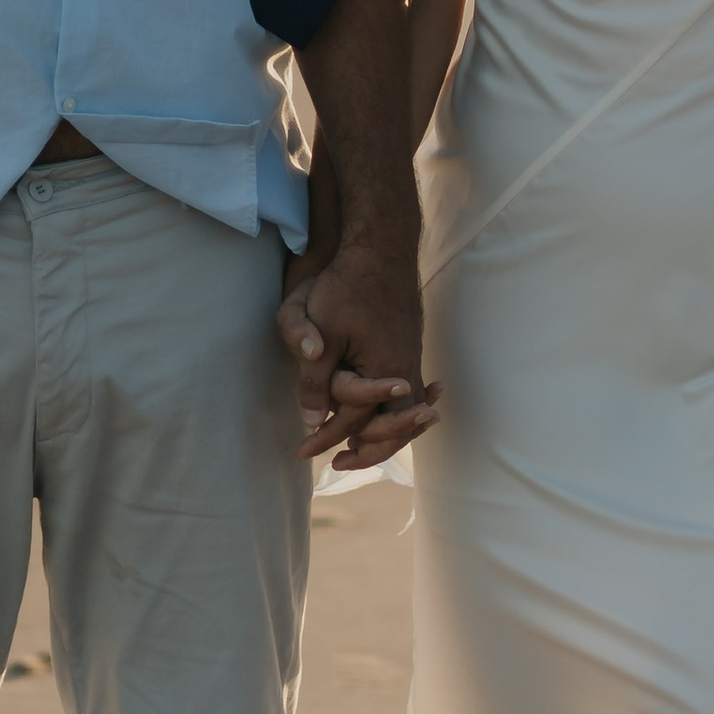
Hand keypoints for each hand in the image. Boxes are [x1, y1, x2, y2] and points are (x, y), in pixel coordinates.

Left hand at [278, 239, 438, 469]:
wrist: (382, 250)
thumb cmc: (347, 288)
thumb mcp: (321, 332)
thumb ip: (314, 379)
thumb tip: (309, 420)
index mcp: (384, 374)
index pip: (352, 422)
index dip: (324, 440)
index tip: (301, 452)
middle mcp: (405, 373)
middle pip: (391, 430)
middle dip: (364, 451)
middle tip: (337, 464)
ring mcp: (413, 361)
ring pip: (406, 416)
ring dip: (384, 437)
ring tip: (359, 449)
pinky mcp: (411, 350)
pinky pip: (411, 396)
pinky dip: (399, 415)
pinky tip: (386, 417)